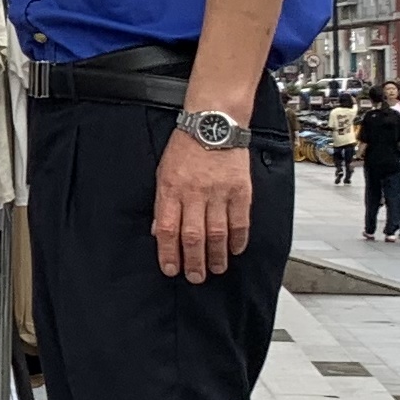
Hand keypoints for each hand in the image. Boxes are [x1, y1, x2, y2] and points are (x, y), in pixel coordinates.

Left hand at [153, 131, 250, 284]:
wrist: (213, 121)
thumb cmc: (186, 146)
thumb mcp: (163, 172)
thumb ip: (162, 202)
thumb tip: (158, 230)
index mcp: (171, 189)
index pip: (166, 229)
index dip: (168, 253)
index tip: (171, 269)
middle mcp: (194, 193)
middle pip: (193, 236)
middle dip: (193, 262)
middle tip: (195, 277)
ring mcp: (219, 192)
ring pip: (217, 233)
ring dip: (216, 256)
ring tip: (216, 268)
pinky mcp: (240, 189)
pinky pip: (240, 221)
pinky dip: (238, 239)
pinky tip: (235, 250)